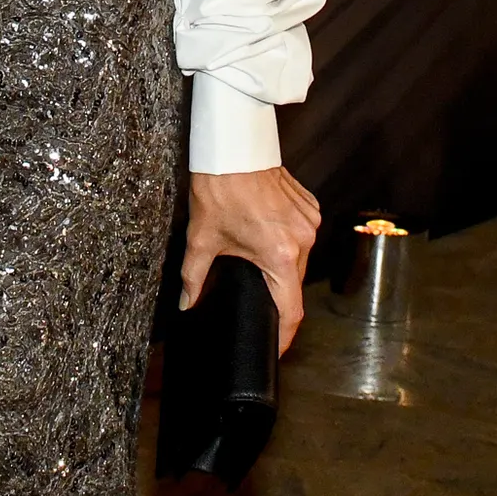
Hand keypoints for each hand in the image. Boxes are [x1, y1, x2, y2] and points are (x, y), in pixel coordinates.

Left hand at [182, 164, 322, 353]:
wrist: (234, 147)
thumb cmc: (218, 189)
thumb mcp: (202, 239)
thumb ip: (194, 278)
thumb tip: (185, 303)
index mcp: (279, 255)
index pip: (291, 310)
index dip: (284, 336)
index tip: (276, 348)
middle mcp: (302, 240)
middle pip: (294, 284)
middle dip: (276, 293)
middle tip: (256, 298)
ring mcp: (310, 222)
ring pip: (300, 259)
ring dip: (282, 264)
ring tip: (258, 261)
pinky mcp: (310, 207)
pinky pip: (303, 235)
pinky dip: (289, 241)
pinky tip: (267, 235)